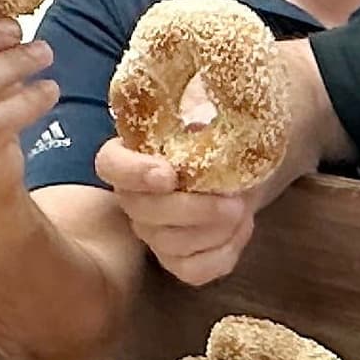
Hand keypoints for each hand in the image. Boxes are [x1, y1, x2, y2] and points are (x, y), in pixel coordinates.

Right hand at [93, 110, 277, 285]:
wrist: (249, 159)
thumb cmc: (224, 129)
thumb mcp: (214, 105)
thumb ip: (201, 100)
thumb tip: (209, 88)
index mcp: (132, 152)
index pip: (110, 164)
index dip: (135, 172)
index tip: (170, 173)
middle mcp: (134, 195)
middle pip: (142, 213)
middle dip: (192, 211)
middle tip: (236, 201)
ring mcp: (154, 230)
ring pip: (169, 245)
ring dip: (214, 232)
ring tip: (243, 209)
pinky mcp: (179, 258)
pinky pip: (193, 271)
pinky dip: (223, 255)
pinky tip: (243, 230)